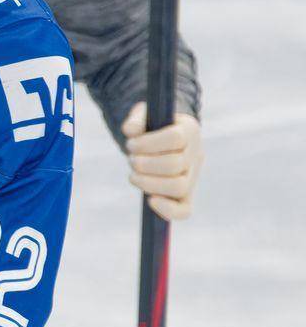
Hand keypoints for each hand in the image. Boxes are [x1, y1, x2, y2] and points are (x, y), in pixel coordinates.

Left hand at [122, 102, 201, 220]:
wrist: (160, 137)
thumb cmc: (149, 124)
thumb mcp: (142, 116)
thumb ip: (136, 120)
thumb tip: (130, 131)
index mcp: (189, 130)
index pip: (175, 138)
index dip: (148, 143)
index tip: (131, 143)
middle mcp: (196, 154)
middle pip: (175, 165)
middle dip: (144, 164)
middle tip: (132, 160)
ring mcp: (193, 176)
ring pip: (179, 187)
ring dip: (148, 183)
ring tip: (134, 175)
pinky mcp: (185, 195)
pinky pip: (185, 210)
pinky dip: (168, 210)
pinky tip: (150, 201)